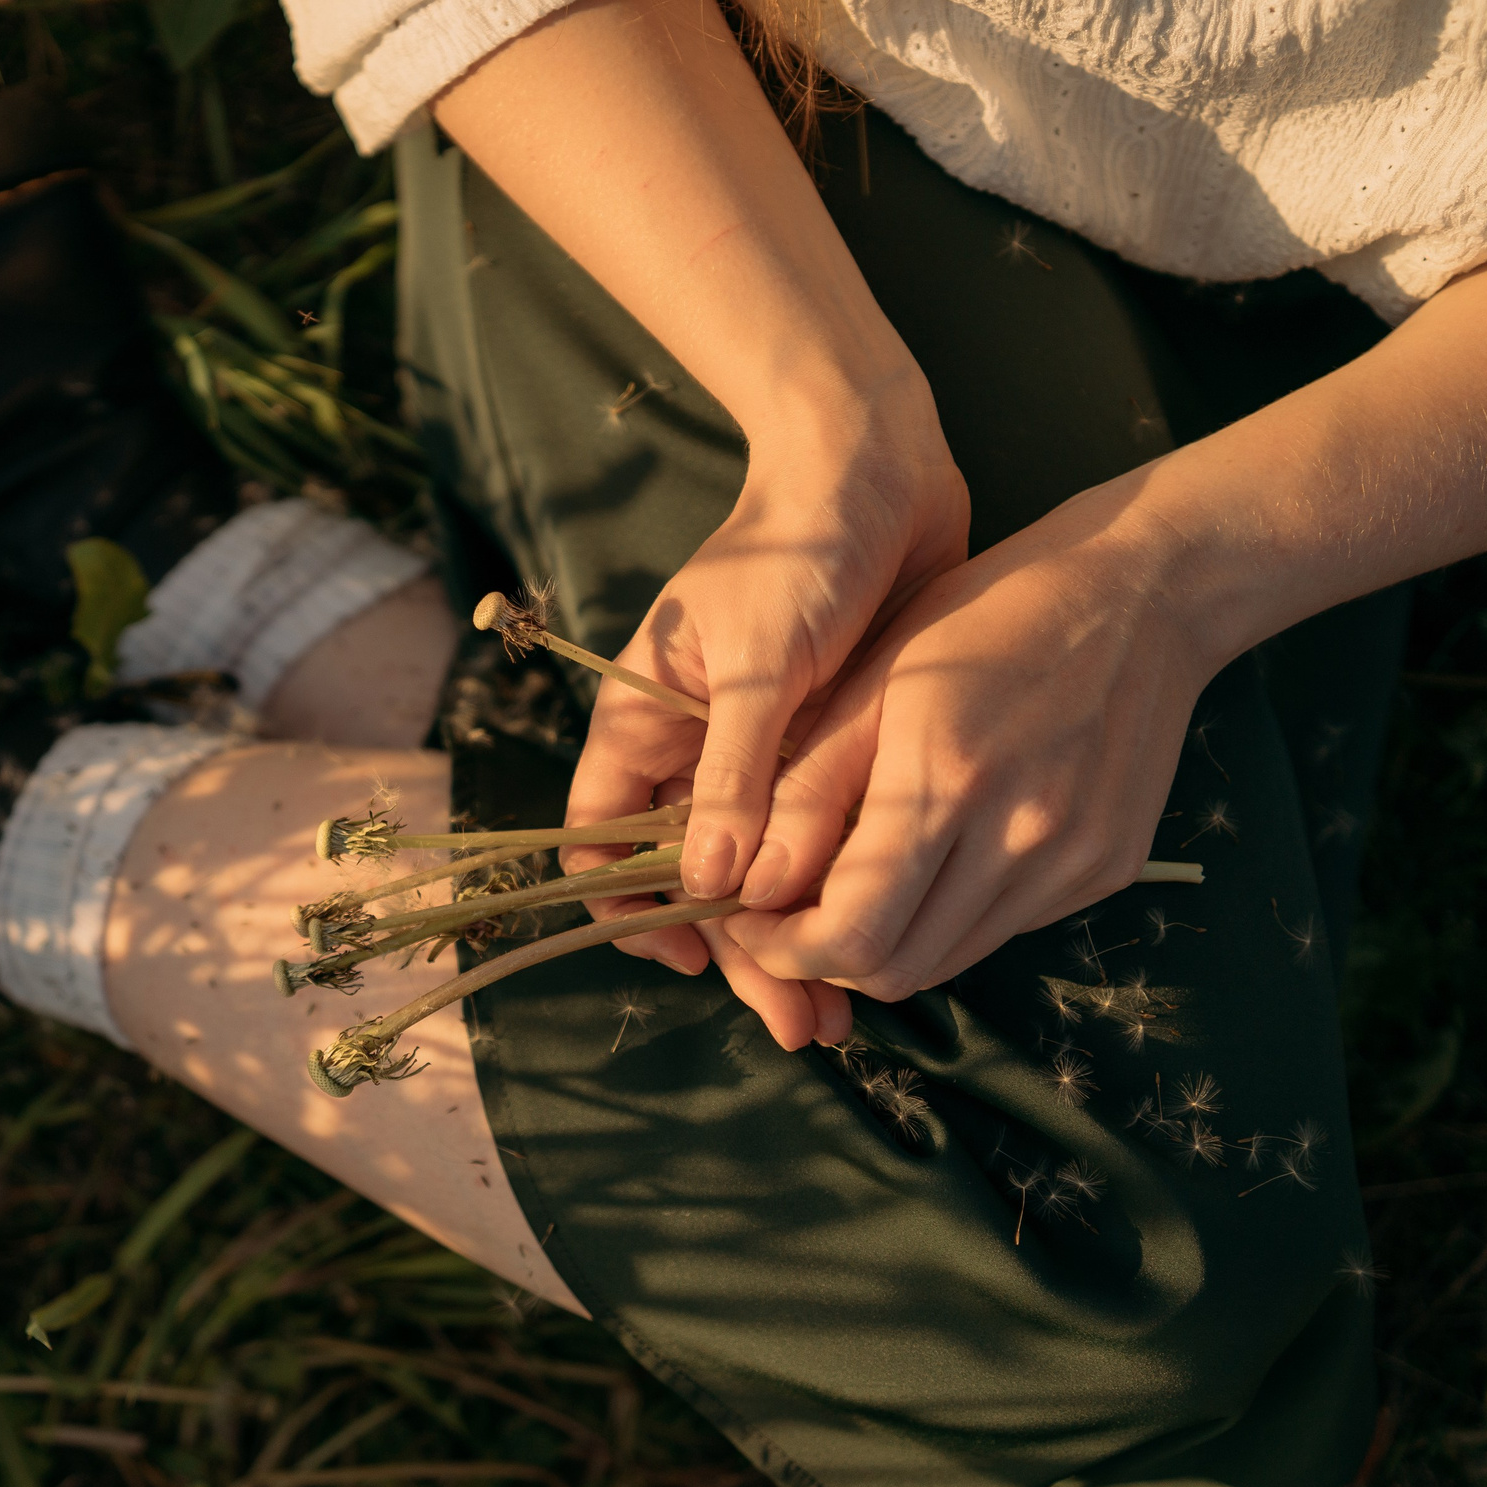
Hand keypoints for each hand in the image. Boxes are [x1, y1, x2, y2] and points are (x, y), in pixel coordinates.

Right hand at [562, 378, 969, 1046]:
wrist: (877, 461)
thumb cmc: (799, 546)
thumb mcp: (762, 666)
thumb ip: (736, 777)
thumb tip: (712, 889)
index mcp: (645, 719)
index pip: (604, 841)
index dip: (636, 911)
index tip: (698, 957)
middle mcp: (695, 746)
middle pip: (695, 879)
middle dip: (742, 955)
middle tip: (803, 1025)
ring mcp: (765, 748)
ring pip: (762, 871)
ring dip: (797, 937)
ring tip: (847, 1012)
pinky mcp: (830, 742)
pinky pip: (823, 838)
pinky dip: (842, 890)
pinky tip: (882, 933)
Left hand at [720, 476, 1211, 999]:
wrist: (1142, 593)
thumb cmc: (985, 617)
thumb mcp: (872, 681)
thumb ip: (808, 793)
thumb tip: (752, 887)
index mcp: (946, 781)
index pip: (851, 935)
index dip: (783, 949)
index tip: (749, 920)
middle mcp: (1020, 838)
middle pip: (897, 970)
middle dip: (824, 958)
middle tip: (786, 913)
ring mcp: (1072, 863)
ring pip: (949, 961)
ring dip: (886, 943)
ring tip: (849, 887)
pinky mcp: (1107, 871)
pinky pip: (1003, 930)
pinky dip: (949, 918)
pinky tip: (932, 860)